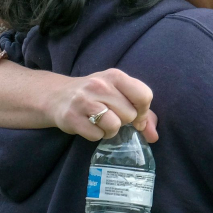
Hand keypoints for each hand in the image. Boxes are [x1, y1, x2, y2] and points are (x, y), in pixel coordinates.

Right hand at [44, 69, 158, 142]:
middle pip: (130, 114)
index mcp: (115, 75)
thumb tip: (154, 136)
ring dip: (110, 130)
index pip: (144, 96)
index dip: (143, 111)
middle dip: (124, 120)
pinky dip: (96, 135)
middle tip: (112, 115)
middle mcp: (100, 85)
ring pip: (114, 126)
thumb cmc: (95, 95)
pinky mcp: (72, 117)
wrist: (58, 96)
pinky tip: (89, 125)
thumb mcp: (118, 93)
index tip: (135, 115)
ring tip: (101, 121)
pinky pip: (97, 136)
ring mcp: (84, 100)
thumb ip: (141, 112)